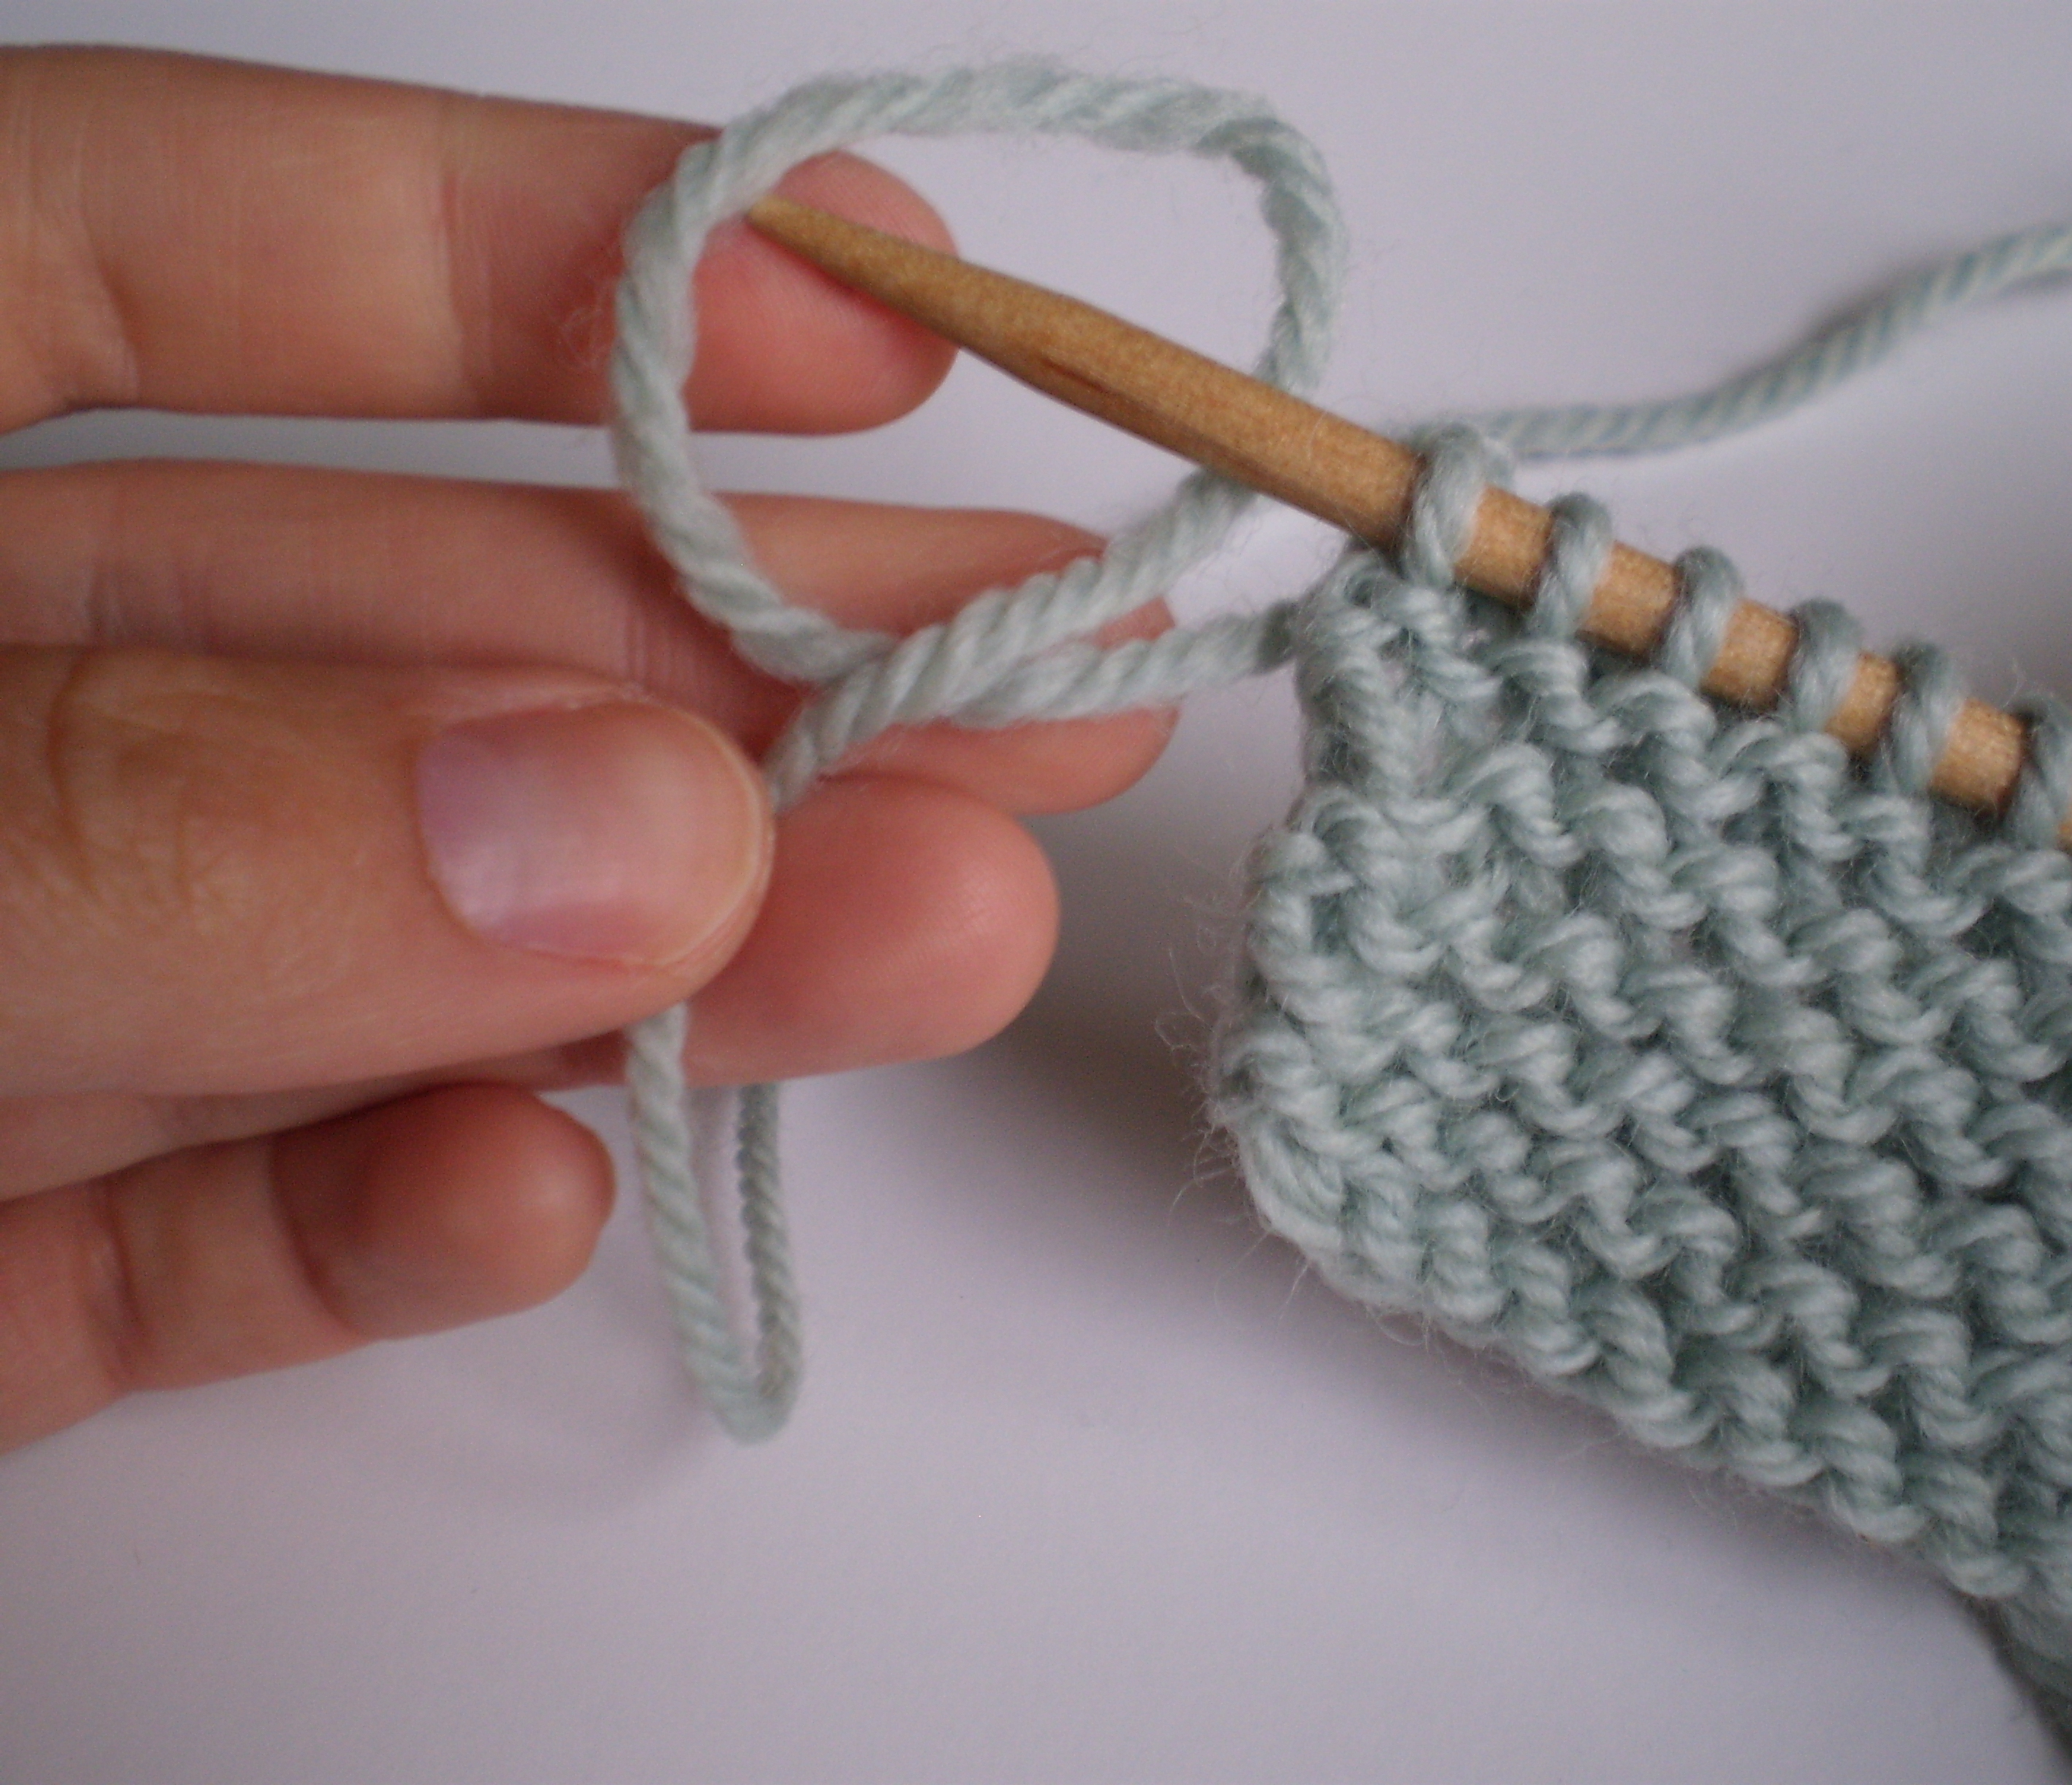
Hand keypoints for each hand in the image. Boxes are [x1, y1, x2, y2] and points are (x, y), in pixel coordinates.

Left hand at [0, 49, 1171, 1450]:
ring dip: (640, 957)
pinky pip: (179, 1220)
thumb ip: (149, 834)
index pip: (164, 236)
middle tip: (1044, 684)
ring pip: (335, 939)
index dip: (554, 248)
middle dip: (720, 666)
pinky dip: (364, 1219)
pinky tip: (535, 1190)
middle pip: (356, 636)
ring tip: (938, 933)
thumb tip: (610, 827)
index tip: (885, 313)